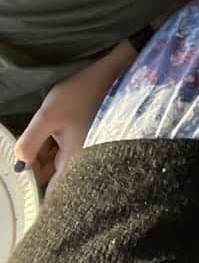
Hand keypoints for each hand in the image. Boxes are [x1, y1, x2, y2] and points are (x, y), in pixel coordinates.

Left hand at [16, 41, 135, 189]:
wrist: (114, 73)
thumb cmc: (83, 93)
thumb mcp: (48, 115)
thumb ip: (29, 143)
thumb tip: (20, 165)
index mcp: (76, 160)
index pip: (53, 190)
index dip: (35, 182)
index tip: (25, 167)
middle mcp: (86, 159)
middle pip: (54, 174)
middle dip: (38, 163)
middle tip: (34, 143)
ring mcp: (89, 149)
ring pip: (59, 161)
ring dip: (47, 152)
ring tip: (47, 131)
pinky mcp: (90, 139)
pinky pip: (67, 151)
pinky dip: (57, 144)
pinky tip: (56, 129)